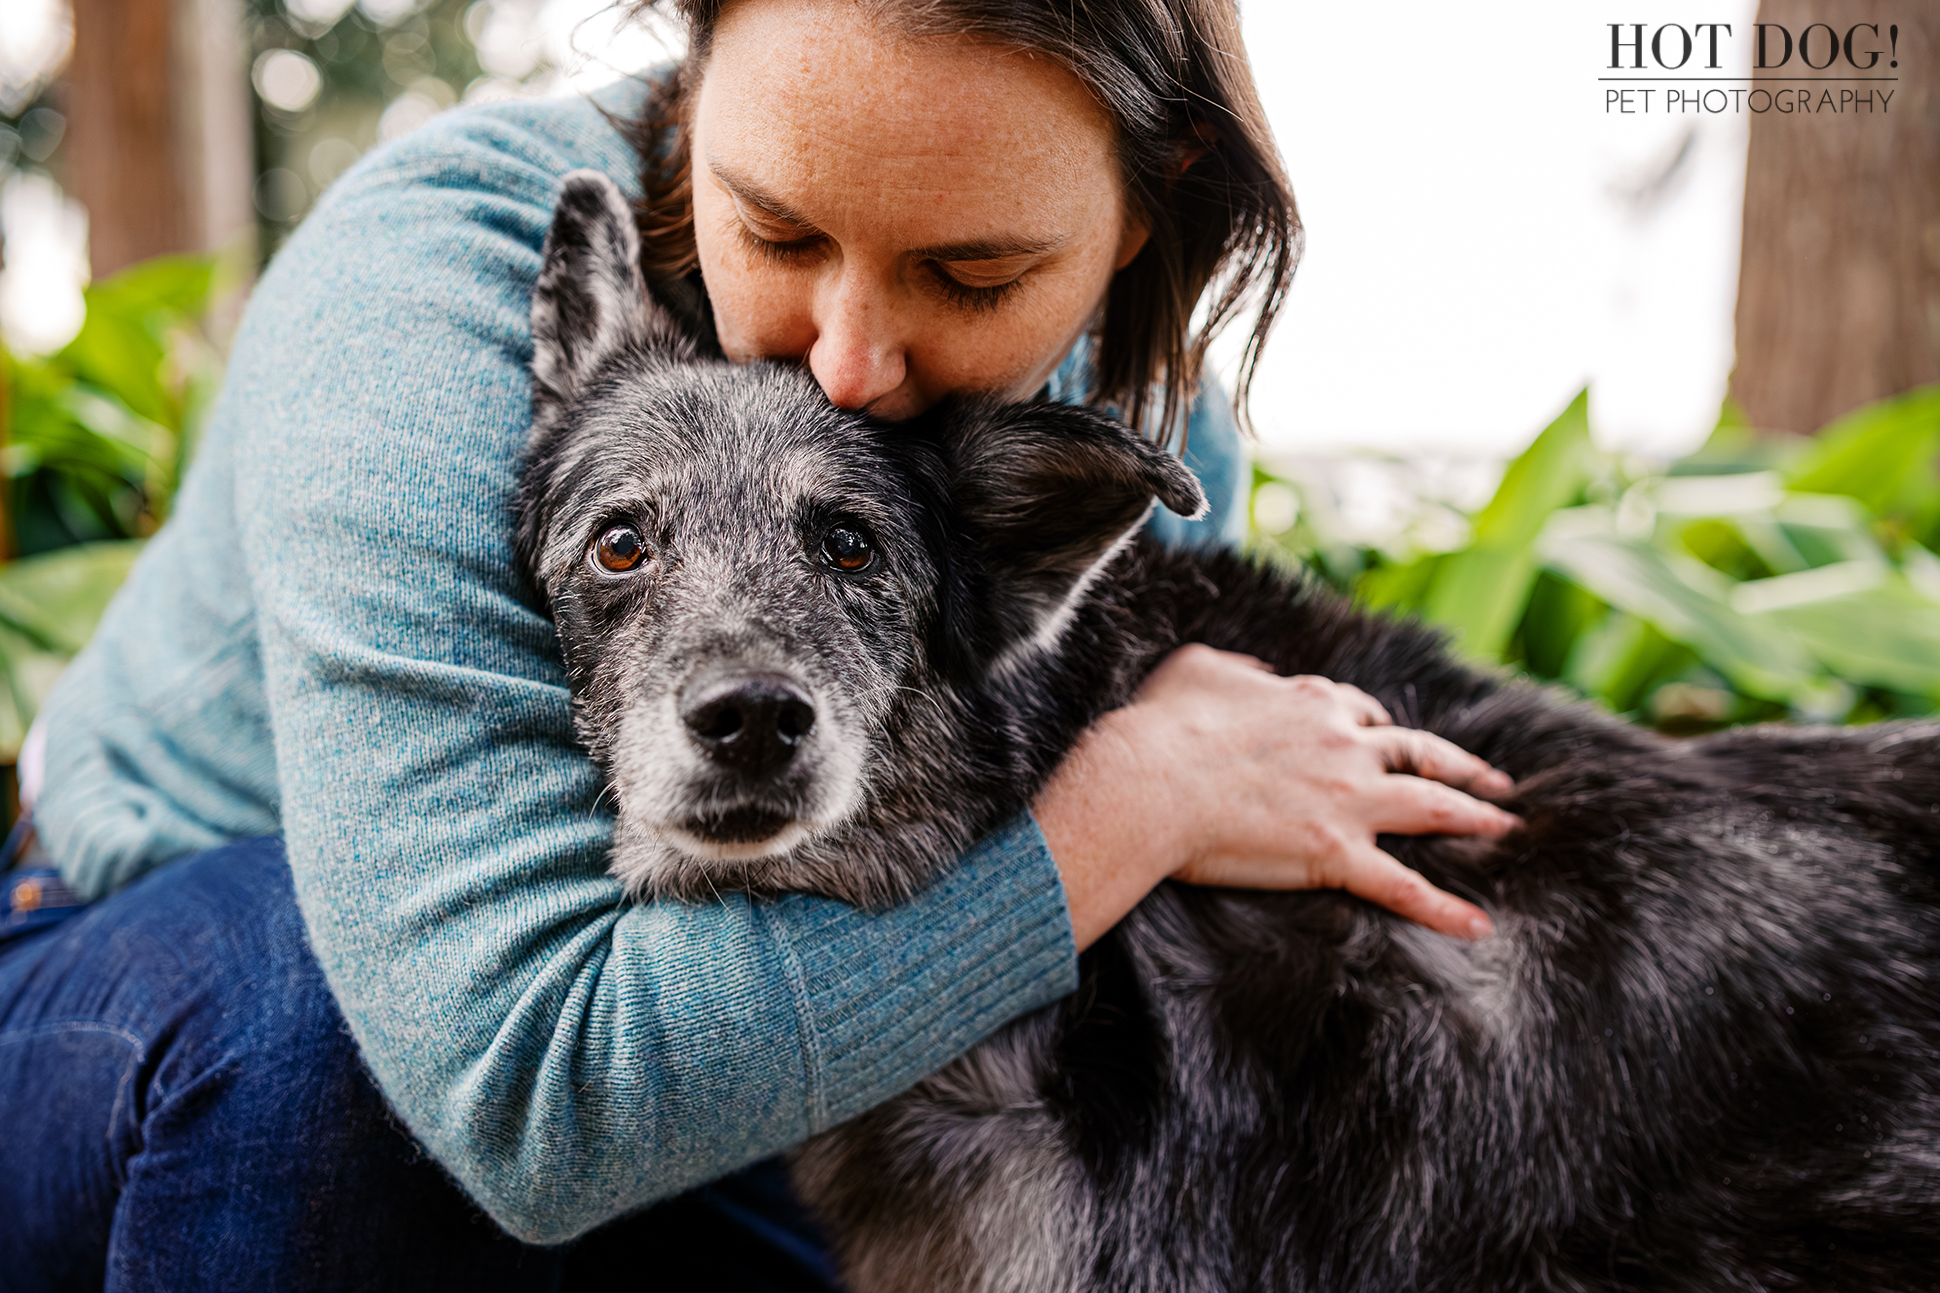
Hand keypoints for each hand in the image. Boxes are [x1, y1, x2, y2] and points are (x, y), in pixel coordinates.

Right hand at [1035, 645, 1516, 949]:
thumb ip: (1236, 667)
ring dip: (1474, 817)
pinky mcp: (1335, 853)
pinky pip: (1403, 888)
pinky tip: (1479, 927)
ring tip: (1507, 828)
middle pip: (1417, 751)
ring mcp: (1346, 800)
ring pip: (1431, 806)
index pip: (1361, 711)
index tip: (1384, 736)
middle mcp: (1343, 745)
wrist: (1150, 782)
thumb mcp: (1197, 667)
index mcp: (1312, 701)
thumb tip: (1251, 672)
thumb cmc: (1161, 726)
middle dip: (1459, 764)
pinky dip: (1445, 910)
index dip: (1377, 726)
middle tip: (1493, 779)